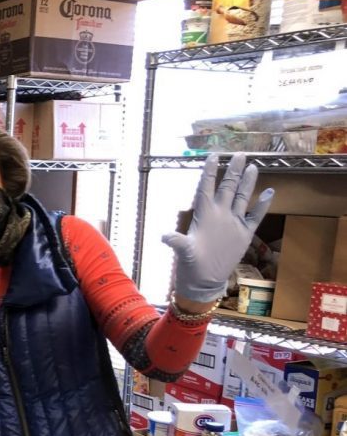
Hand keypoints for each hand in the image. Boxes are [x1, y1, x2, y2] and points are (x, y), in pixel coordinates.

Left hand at [162, 154, 273, 303]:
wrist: (205, 280)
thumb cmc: (191, 265)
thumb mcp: (183, 252)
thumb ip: (177, 242)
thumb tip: (165, 237)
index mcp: (204, 214)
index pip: (207, 187)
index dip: (209, 172)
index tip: (212, 155)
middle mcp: (219, 214)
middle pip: (226, 187)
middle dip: (232, 171)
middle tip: (239, 154)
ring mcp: (232, 223)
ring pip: (241, 197)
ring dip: (247, 183)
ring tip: (253, 166)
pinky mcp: (243, 234)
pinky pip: (255, 216)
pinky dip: (262, 205)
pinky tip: (269, 192)